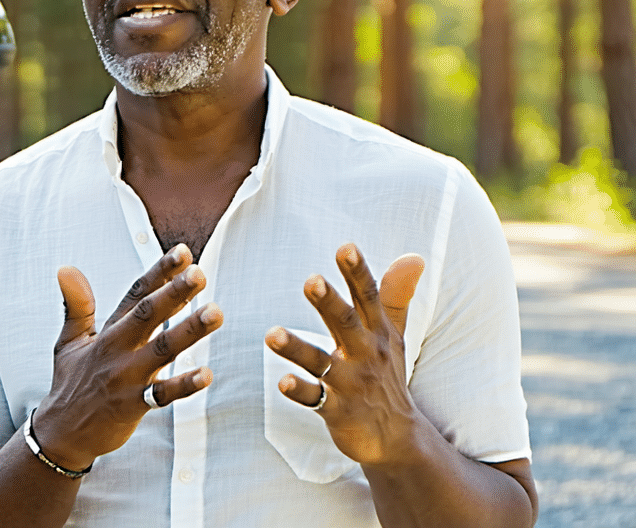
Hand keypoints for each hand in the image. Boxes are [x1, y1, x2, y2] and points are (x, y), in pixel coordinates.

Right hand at [34, 244, 221, 470]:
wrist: (62, 432)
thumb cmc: (71, 382)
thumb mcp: (68, 340)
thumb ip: (76, 304)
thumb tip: (66, 268)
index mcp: (107, 331)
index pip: (135, 294)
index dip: (159, 272)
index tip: (183, 252)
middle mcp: (117, 350)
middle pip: (149, 316)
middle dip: (175, 293)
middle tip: (199, 273)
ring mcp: (126, 378)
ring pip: (162, 350)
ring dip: (189, 331)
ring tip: (215, 312)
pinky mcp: (133, 406)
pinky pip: (163, 394)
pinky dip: (184, 384)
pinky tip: (207, 374)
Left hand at [265, 243, 425, 465]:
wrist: (398, 438)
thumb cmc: (387, 376)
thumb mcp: (394, 336)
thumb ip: (395, 296)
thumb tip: (414, 256)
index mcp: (377, 333)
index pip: (368, 298)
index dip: (357, 272)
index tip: (346, 247)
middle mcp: (365, 355)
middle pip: (346, 324)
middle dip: (329, 303)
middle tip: (310, 280)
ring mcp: (351, 384)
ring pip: (321, 363)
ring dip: (297, 348)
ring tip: (272, 334)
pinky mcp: (337, 410)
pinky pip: (316, 399)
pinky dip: (300, 391)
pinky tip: (282, 382)